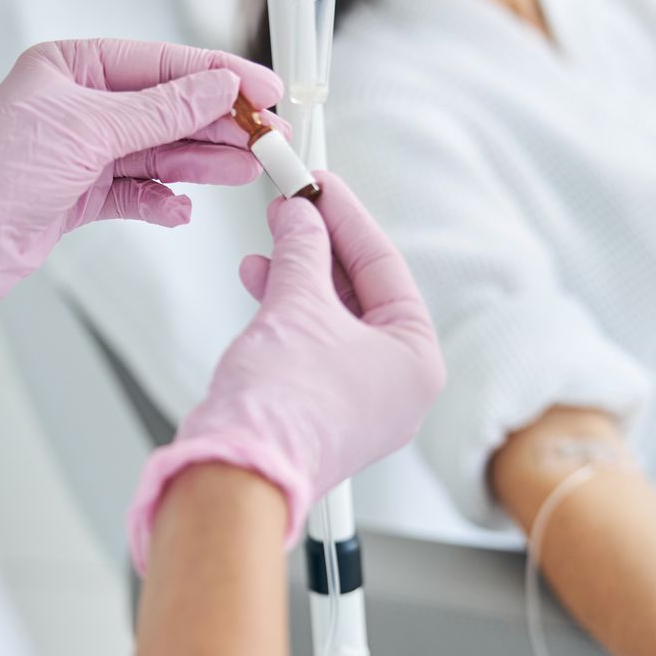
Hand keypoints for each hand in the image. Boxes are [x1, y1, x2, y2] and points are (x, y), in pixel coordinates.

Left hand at [0, 38, 282, 381]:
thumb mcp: (90, 129)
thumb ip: (162, 109)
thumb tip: (217, 86)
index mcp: (70, 67)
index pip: (160, 63)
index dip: (216, 75)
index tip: (261, 89)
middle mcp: (77, 104)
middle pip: (166, 108)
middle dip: (217, 123)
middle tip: (267, 136)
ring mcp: (80, 151)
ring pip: (158, 151)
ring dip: (201, 162)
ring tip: (245, 170)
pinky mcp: (80, 194)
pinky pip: (138, 192)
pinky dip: (163, 199)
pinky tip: (184, 208)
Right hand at [126, 173, 444, 569]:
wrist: (237, 471)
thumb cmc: (284, 405)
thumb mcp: (297, 303)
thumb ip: (301, 248)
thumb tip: (301, 215)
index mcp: (418, 362)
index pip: (385, 267)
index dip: (346, 217)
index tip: (319, 183)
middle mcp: (398, 389)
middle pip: (361, 294)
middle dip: (319, 246)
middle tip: (292, 205)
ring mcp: (360, 407)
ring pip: (333, 321)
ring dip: (296, 277)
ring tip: (267, 244)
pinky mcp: (321, 417)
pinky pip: (313, 348)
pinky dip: (287, 314)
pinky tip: (260, 284)